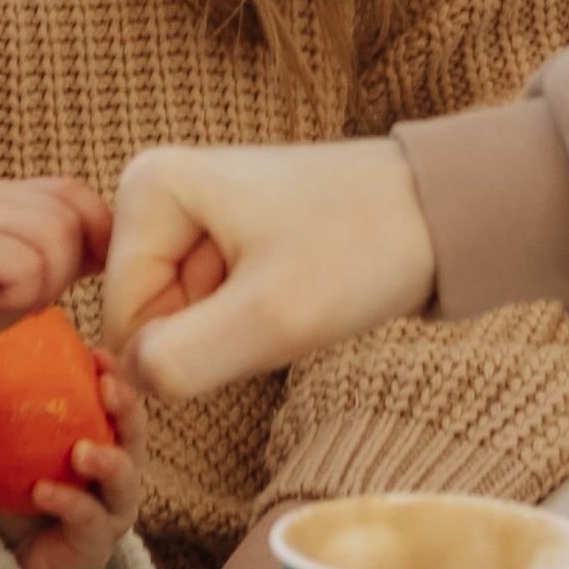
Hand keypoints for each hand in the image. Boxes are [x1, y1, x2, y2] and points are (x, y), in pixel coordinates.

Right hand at [0, 176, 111, 376]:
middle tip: (29, 292)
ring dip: (44, 284)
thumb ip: (72, 244)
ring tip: (10, 296)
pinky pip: (28, 267)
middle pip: (69, 220)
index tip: (90, 266)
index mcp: (7, 191)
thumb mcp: (39, 266)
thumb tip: (119, 237)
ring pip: (54, 241)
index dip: (96, 228)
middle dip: (64, 267)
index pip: (74, 191)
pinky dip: (21, 296)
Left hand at [0, 361, 144, 568]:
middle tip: (106, 388)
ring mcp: (112, 510)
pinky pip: (89, 518)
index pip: (119, 405)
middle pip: (136, 435)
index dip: (117, 378)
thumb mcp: (14, 458)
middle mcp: (118, 474)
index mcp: (104, 444)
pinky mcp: (98, 542)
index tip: (98, 354)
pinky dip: (68, 501)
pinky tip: (43, 491)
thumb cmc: (24, 504)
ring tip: (80, 451)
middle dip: (126, 408)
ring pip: (124, 479)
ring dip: (106, 459)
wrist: (21, 567)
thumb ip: (4, 423)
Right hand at [100, 140, 437, 397]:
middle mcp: (155, 189)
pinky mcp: (222, 231)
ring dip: (241, 331)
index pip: (126, 321)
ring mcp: (189, 211)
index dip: (191, 348)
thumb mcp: (269, 319)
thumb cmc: (363, 249)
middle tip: (285, 302)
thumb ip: (180, 362)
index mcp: (147, 189)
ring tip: (297, 289)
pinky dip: (257, 319)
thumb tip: (130, 380)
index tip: (263, 311)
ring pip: (184, 320)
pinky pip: (215, 307)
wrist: (443, 211)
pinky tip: (300, 285)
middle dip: (217, 337)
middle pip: (152, 318)